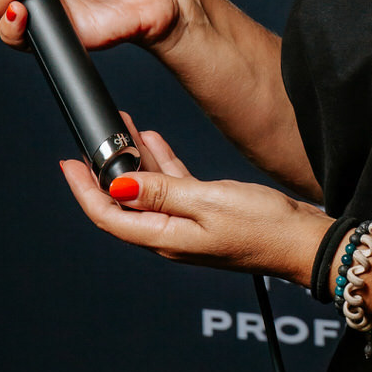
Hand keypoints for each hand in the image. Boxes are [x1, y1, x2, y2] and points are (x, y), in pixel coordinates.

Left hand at [60, 118, 329, 283]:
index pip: (109, 215)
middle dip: (104, 170)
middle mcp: (172, 235)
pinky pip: (173, 189)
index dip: (84, 190)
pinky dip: (161, 165)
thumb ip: (162, 192)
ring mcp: (189, 226)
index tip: (68, 164)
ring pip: (148, 192)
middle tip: (93, 139)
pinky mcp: (207, 216)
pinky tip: (154, 143)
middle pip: (124, 203)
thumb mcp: (208, 201)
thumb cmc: (265, 227)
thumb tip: (119, 186)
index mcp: (166, 237)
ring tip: (124, 129)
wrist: (304, 241)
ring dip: (133, 161)